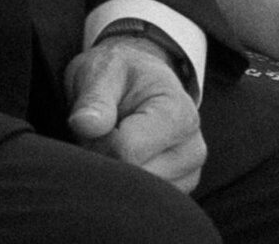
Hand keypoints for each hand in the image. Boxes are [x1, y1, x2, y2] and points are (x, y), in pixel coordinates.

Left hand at [65, 37, 205, 192]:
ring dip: (114, 178)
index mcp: (179, 113)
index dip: (99, 143)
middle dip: (106, 163)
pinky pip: (139, 207)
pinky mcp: (177, 192)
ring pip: (134, 199)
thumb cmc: (120, 77)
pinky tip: (124, 164)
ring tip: (115, 147)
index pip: (127, 151)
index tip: (98, 124)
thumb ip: (95, 97)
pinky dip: (124, 191)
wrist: (139, 84)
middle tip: (104, 136)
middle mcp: (192, 149)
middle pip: (132, 180)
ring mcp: (188, 175)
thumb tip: (86, 124)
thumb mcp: (104, 72)